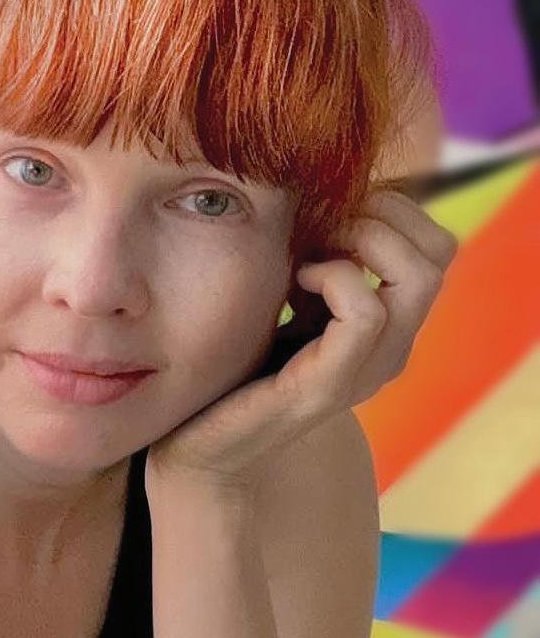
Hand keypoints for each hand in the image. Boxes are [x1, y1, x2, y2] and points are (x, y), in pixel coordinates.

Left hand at [145, 187, 458, 496]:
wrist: (199, 448)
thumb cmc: (235, 366)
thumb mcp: (284, 297)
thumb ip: (313, 255)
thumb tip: (319, 189)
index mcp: (386, 326)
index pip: (435, 245)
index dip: (390, 208)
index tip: (329, 211)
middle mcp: (390, 349)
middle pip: (438, 253)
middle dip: (381, 214)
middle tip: (321, 225)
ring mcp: (365, 371)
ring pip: (417, 277)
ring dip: (360, 239)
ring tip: (309, 251)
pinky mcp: (327, 386)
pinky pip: (365, 312)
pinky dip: (333, 277)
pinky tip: (295, 281)